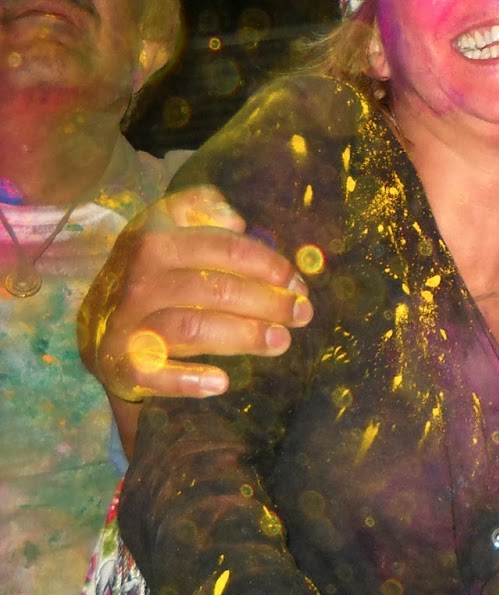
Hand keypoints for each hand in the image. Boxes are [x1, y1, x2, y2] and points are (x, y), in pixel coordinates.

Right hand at [80, 185, 310, 401]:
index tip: (297, 282)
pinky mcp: (119, 362)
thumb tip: (236, 220)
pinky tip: (222, 383)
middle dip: (269, 302)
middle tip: (302, 314)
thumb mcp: (169, 229)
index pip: (226, 248)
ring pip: (193, 328)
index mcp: (156, 239)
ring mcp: (127, 322)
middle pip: (217, 289)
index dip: (269, 265)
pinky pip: (154, 373)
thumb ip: (202, 211)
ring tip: (281, 341)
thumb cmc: (156, 273)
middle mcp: (140, 278)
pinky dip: (188, 380)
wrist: (100, 322)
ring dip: (243, 336)